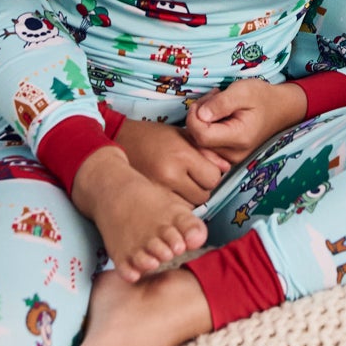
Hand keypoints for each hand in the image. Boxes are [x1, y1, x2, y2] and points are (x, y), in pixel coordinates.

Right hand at [113, 115, 230, 205]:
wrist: (119, 141)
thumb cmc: (153, 136)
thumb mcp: (182, 135)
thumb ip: (206, 151)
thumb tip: (226, 167)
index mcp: (181, 155)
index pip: (213, 178)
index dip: (211, 174)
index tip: (203, 168)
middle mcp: (170, 175)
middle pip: (204, 195)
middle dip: (202, 187)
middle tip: (192, 177)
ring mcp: (158, 190)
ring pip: (190, 206)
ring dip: (190, 198)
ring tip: (181, 184)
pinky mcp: (149, 200)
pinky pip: (174, 210)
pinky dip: (177, 204)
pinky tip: (171, 192)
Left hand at [184, 79, 306, 164]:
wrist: (279, 109)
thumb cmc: (262, 97)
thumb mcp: (243, 91)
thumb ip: (220, 103)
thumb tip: (199, 115)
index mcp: (239, 138)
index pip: (202, 136)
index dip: (194, 118)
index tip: (203, 102)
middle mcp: (234, 155)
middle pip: (198, 142)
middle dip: (197, 118)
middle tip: (211, 100)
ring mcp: (230, 159)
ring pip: (199, 145)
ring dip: (200, 124)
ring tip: (215, 106)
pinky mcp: (227, 158)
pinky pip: (205, 148)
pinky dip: (205, 131)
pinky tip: (215, 119)